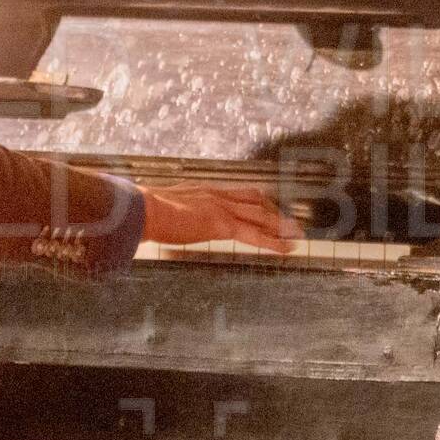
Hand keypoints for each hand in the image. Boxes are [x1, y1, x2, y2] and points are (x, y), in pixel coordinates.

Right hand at [140, 182, 297, 251]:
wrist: (142, 209)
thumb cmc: (143, 211)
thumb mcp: (163, 206)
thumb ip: (172, 211)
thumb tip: (164, 220)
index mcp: (204, 190)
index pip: (238, 192)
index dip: (257, 199)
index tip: (268, 205)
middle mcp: (216, 195)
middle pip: (255, 199)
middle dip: (274, 211)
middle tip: (290, 221)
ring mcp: (221, 208)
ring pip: (261, 215)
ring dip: (280, 225)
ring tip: (297, 234)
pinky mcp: (221, 224)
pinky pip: (255, 234)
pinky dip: (273, 242)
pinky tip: (286, 249)